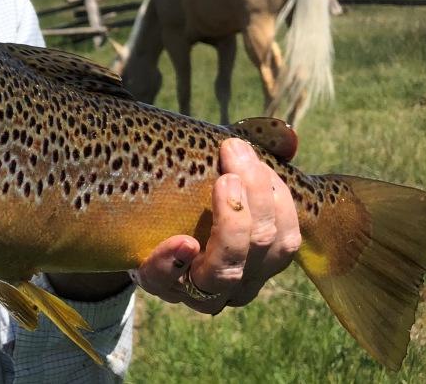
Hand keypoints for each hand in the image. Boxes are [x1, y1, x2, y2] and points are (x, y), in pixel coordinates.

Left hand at [130, 138, 300, 312]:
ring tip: (223, 182)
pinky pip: (165, 279)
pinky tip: (183, 242)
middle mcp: (236, 280)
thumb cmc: (190, 202)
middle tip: (234, 152)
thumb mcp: (222, 178)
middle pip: (262, 247)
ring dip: (231, 225)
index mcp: (258, 258)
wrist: (135, 230)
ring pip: (227, 270)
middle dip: (255, 194)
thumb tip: (289, 138)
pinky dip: (174, 261)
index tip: (254, 155)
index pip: (285, 237)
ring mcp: (197, 288)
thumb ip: (252, 162)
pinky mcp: (158, 283)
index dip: (277, 196)